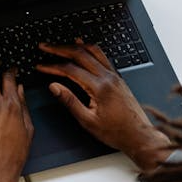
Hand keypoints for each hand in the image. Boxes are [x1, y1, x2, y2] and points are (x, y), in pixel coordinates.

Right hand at [36, 41, 171, 171]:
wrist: (140, 136)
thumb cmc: (116, 132)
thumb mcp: (87, 121)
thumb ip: (69, 101)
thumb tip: (54, 86)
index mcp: (99, 87)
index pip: (70, 69)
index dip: (52, 66)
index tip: (40, 66)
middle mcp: (108, 78)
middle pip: (80, 54)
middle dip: (59, 49)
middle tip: (45, 47)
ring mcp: (114, 76)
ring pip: (92, 51)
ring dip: (74, 46)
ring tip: (60, 44)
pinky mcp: (118, 78)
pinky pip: (102, 56)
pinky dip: (89, 49)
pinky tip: (83, 47)